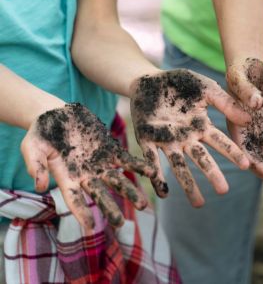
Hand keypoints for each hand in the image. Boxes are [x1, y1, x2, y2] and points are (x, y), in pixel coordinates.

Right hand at [21, 103, 153, 228]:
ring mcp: (99, 163)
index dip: (81, 212)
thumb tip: (40, 187)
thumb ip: (36, 166)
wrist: (55, 114)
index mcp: (66, 178)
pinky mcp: (110, 149)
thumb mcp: (31, 148)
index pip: (74, 199)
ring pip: (117, 180)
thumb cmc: (40, 133)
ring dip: (130, 192)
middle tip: (120, 224)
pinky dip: (138, 166)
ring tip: (143, 205)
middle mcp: (86, 175)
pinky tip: (151, 172)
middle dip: (110, 208)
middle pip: (99, 194)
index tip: (89, 227)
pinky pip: (126, 160)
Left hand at [130, 69, 250, 206]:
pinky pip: (151, 161)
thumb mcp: (205, 88)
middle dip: (212, 174)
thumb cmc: (180, 83)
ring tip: (199, 204)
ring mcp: (166, 141)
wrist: (148, 79)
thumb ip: (225, 102)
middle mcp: (186, 138)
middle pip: (202, 159)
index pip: (220, 142)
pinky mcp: (146, 141)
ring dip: (189, 185)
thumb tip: (248, 119)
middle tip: (224, 191)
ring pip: (179, 166)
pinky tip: (163, 192)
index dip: (233, 153)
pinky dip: (157, 176)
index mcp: (201, 126)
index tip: (247, 165)